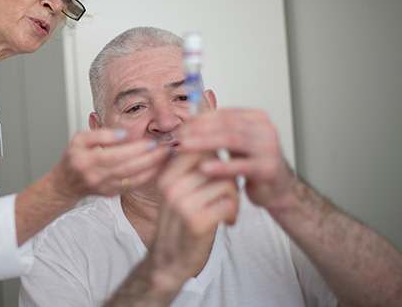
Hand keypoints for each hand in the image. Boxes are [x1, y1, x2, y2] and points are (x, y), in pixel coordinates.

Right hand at [51, 129, 171, 199]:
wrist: (66, 183)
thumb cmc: (74, 157)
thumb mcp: (79, 139)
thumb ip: (100, 134)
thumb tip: (123, 134)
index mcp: (85, 161)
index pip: (113, 155)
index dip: (134, 149)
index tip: (150, 142)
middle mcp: (95, 176)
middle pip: (127, 168)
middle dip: (149, 159)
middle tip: (165, 148)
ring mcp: (104, 187)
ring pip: (133, 179)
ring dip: (152, 168)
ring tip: (166, 156)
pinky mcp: (112, 193)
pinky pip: (133, 185)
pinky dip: (148, 177)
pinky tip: (158, 167)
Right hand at [151, 152, 238, 287]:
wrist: (169, 260)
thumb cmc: (180, 223)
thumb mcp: (178, 191)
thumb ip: (192, 169)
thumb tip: (214, 140)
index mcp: (167, 176)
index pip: (198, 147)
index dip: (218, 152)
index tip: (227, 165)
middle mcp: (172, 187)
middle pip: (214, 164)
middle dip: (229, 175)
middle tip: (231, 191)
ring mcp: (183, 205)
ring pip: (225, 184)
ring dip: (234, 198)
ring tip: (230, 209)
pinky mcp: (197, 222)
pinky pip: (229, 204)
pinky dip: (234, 212)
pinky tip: (228, 221)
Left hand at [178, 109, 295, 209]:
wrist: (277, 189)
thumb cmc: (254, 165)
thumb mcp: (236, 143)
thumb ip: (218, 131)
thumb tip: (189, 122)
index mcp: (257, 119)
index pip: (225, 113)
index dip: (201, 118)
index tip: (182, 125)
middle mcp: (266, 130)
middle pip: (227, 124)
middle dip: (199, 129)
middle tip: (180, 135)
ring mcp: (269, 149)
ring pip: (232, 140)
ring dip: (205, 143)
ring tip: (185, 146)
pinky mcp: (268, 169)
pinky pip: (240, 166)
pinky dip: (220, 166)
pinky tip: (203, 167)